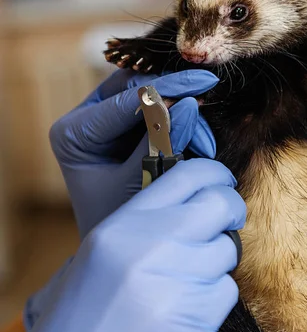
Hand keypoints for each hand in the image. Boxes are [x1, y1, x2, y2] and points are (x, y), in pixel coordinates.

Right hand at [2, 159, 245, 331]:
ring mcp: (176, 278)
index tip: (221, 184)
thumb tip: (192, 201)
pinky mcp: (197, 316)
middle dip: (231, 210)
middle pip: (219, 203)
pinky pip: (227, 289)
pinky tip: (187, 311)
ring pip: (228, 248)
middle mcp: (149, 243)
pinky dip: (215, 298)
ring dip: (218, 262)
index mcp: (122, 225)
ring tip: (188, 282)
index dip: (214, 175)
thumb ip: (145, 224)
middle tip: (226, 222)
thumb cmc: (80, 325)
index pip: (188, 175)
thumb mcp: (102, 256)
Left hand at [50, 68, 218, 238]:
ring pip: (151, 94)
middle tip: (208, 112)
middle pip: (136, 87)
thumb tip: (192, 104)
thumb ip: (163, 142)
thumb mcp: (140, 181)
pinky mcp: (127, 124)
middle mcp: (86, 118)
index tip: (205, 84)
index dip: (167, 88)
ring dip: (182, 113)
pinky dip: (181, 123)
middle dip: (176, 100)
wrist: (118, 247)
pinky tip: (200, 143)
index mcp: (74, 133)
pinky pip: (158, 109)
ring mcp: (106, 118)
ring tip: (206, 146)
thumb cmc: (121, 220)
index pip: (125, 99)